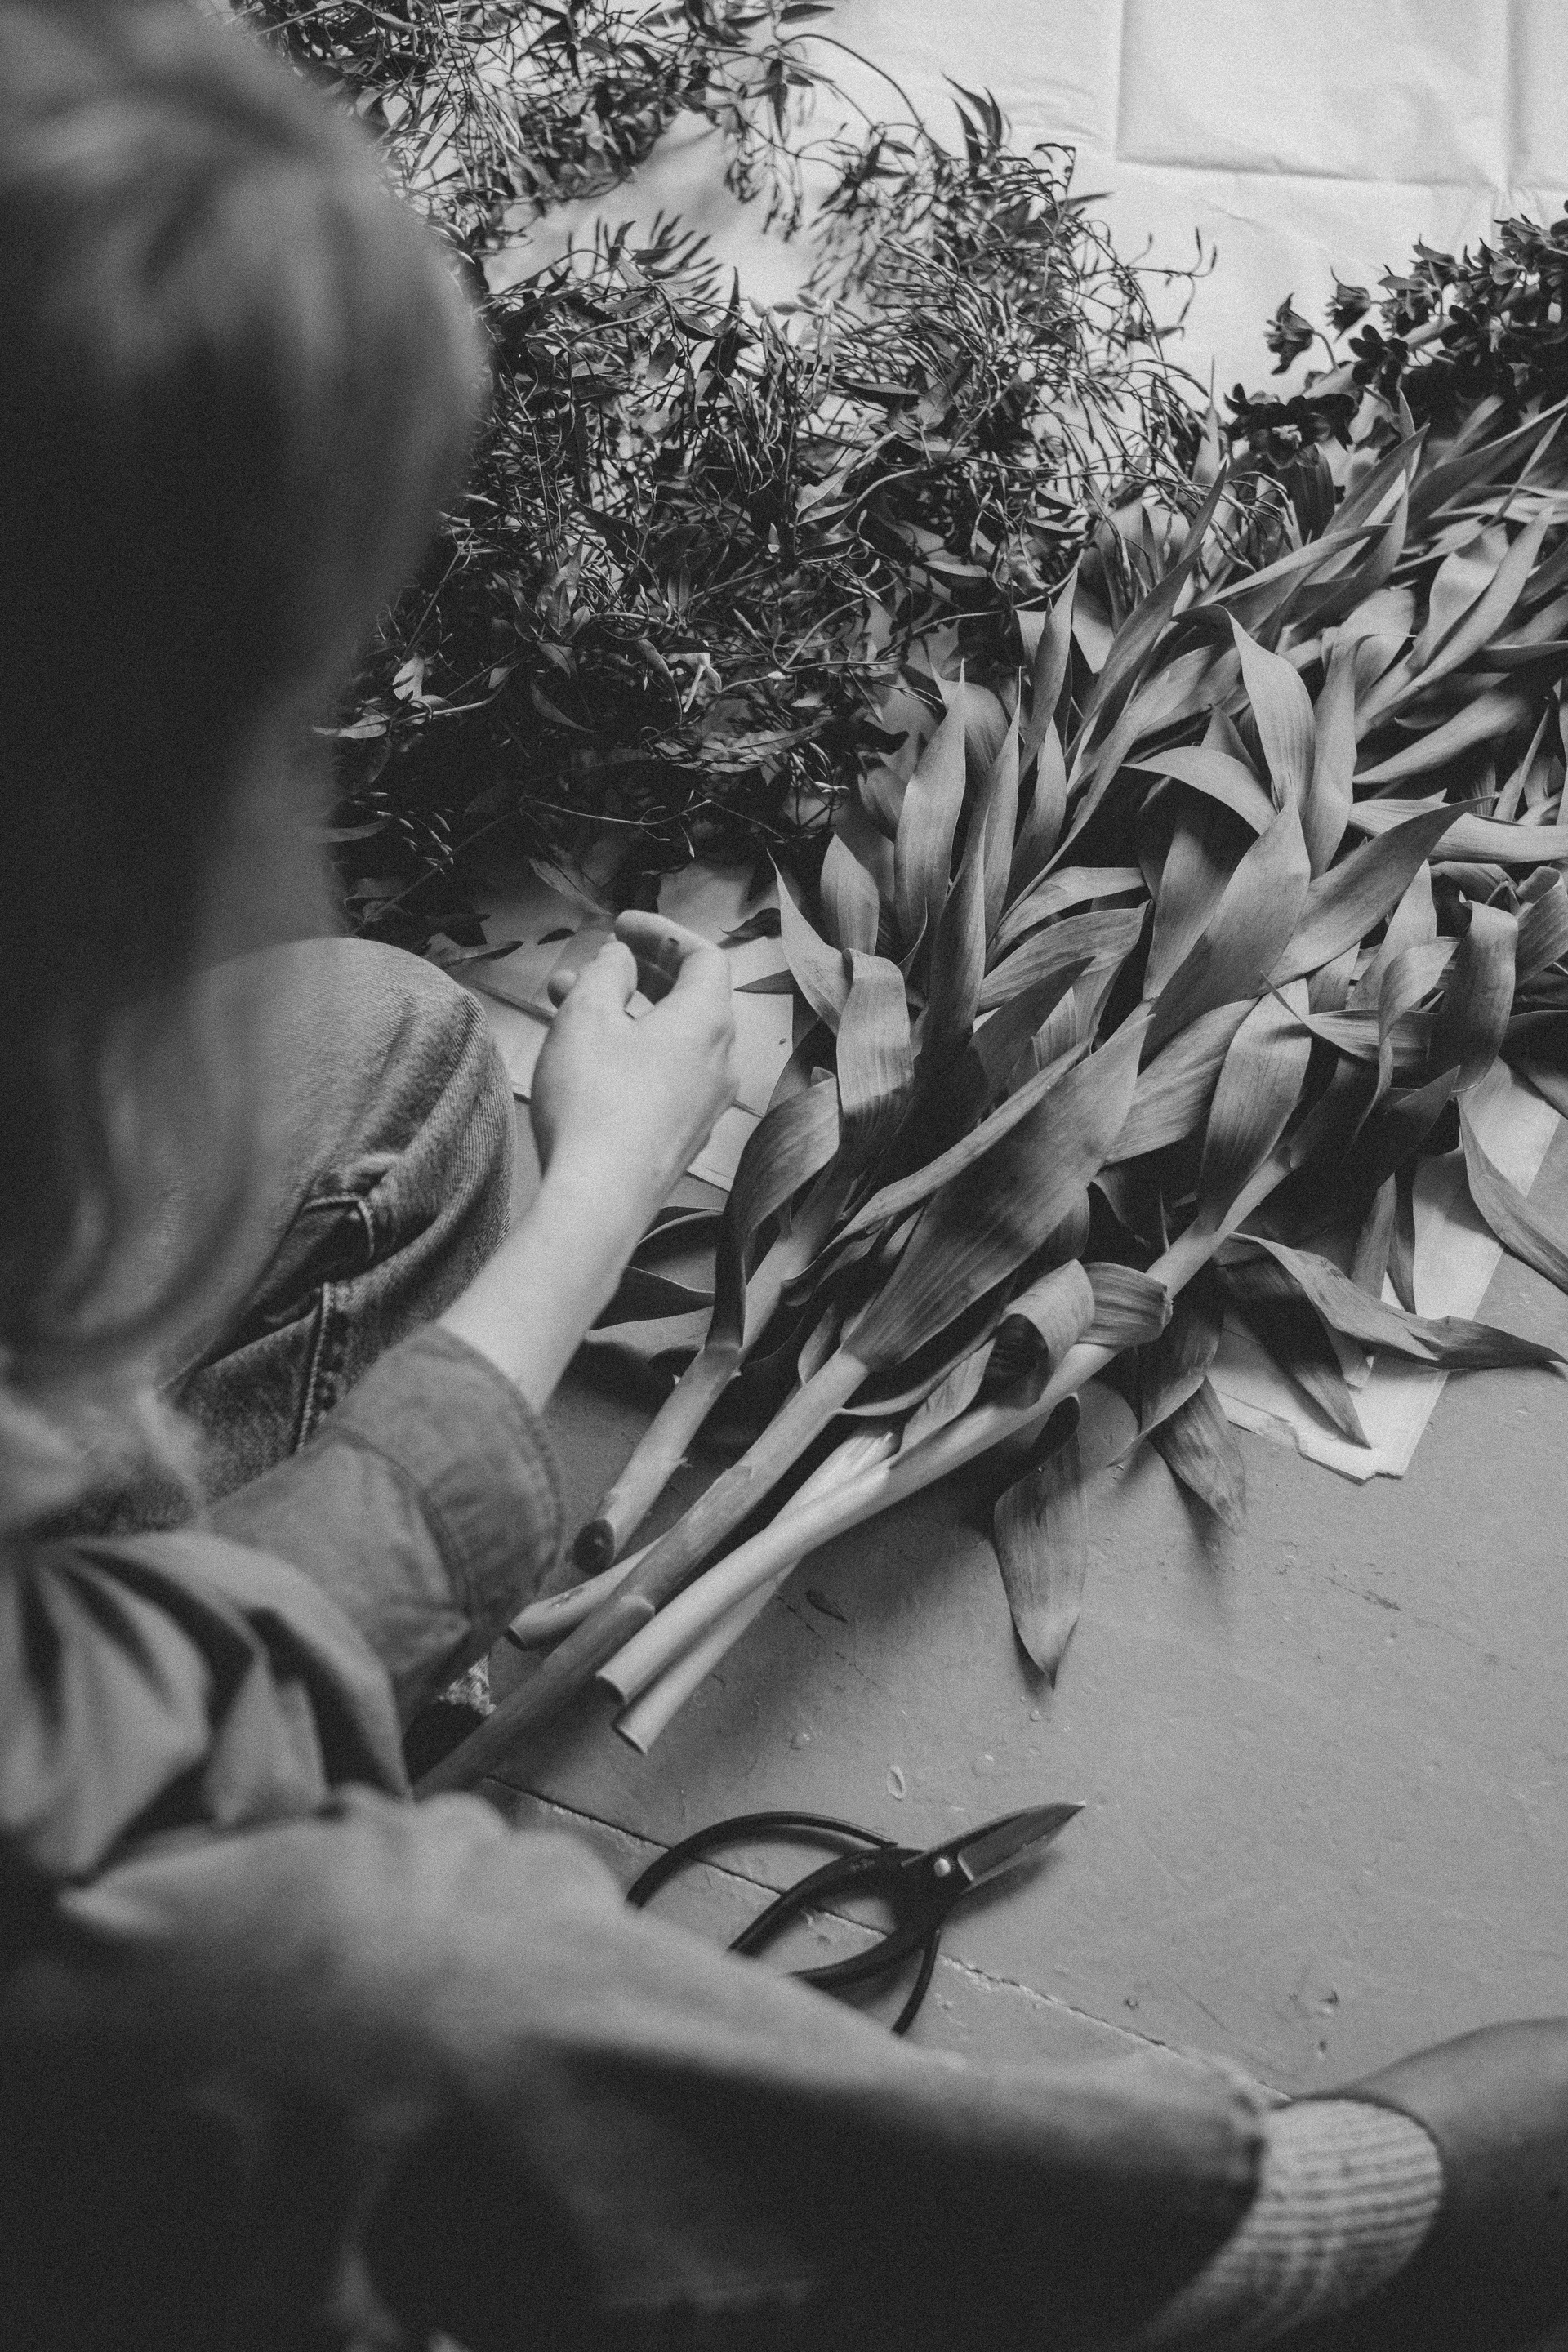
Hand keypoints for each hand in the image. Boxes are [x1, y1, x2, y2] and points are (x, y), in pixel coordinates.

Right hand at [441, 914, 737, 1410]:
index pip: (703, 956)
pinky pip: (666, 1079)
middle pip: (689, 999)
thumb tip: (620, 961)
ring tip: (569, 1010)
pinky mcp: (682, 1138)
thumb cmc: (593, 1104)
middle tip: (591, 966)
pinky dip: (633, 1055)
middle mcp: (720, 1063)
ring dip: (626, 1016)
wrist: (599, 1201)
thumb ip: (606, 973)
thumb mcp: (587, 1016)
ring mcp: (705, 1106)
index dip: (662, 933)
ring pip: (671, 1041)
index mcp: (707, 1022)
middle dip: (636, 975)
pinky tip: (588, 1062)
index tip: (620, 927)